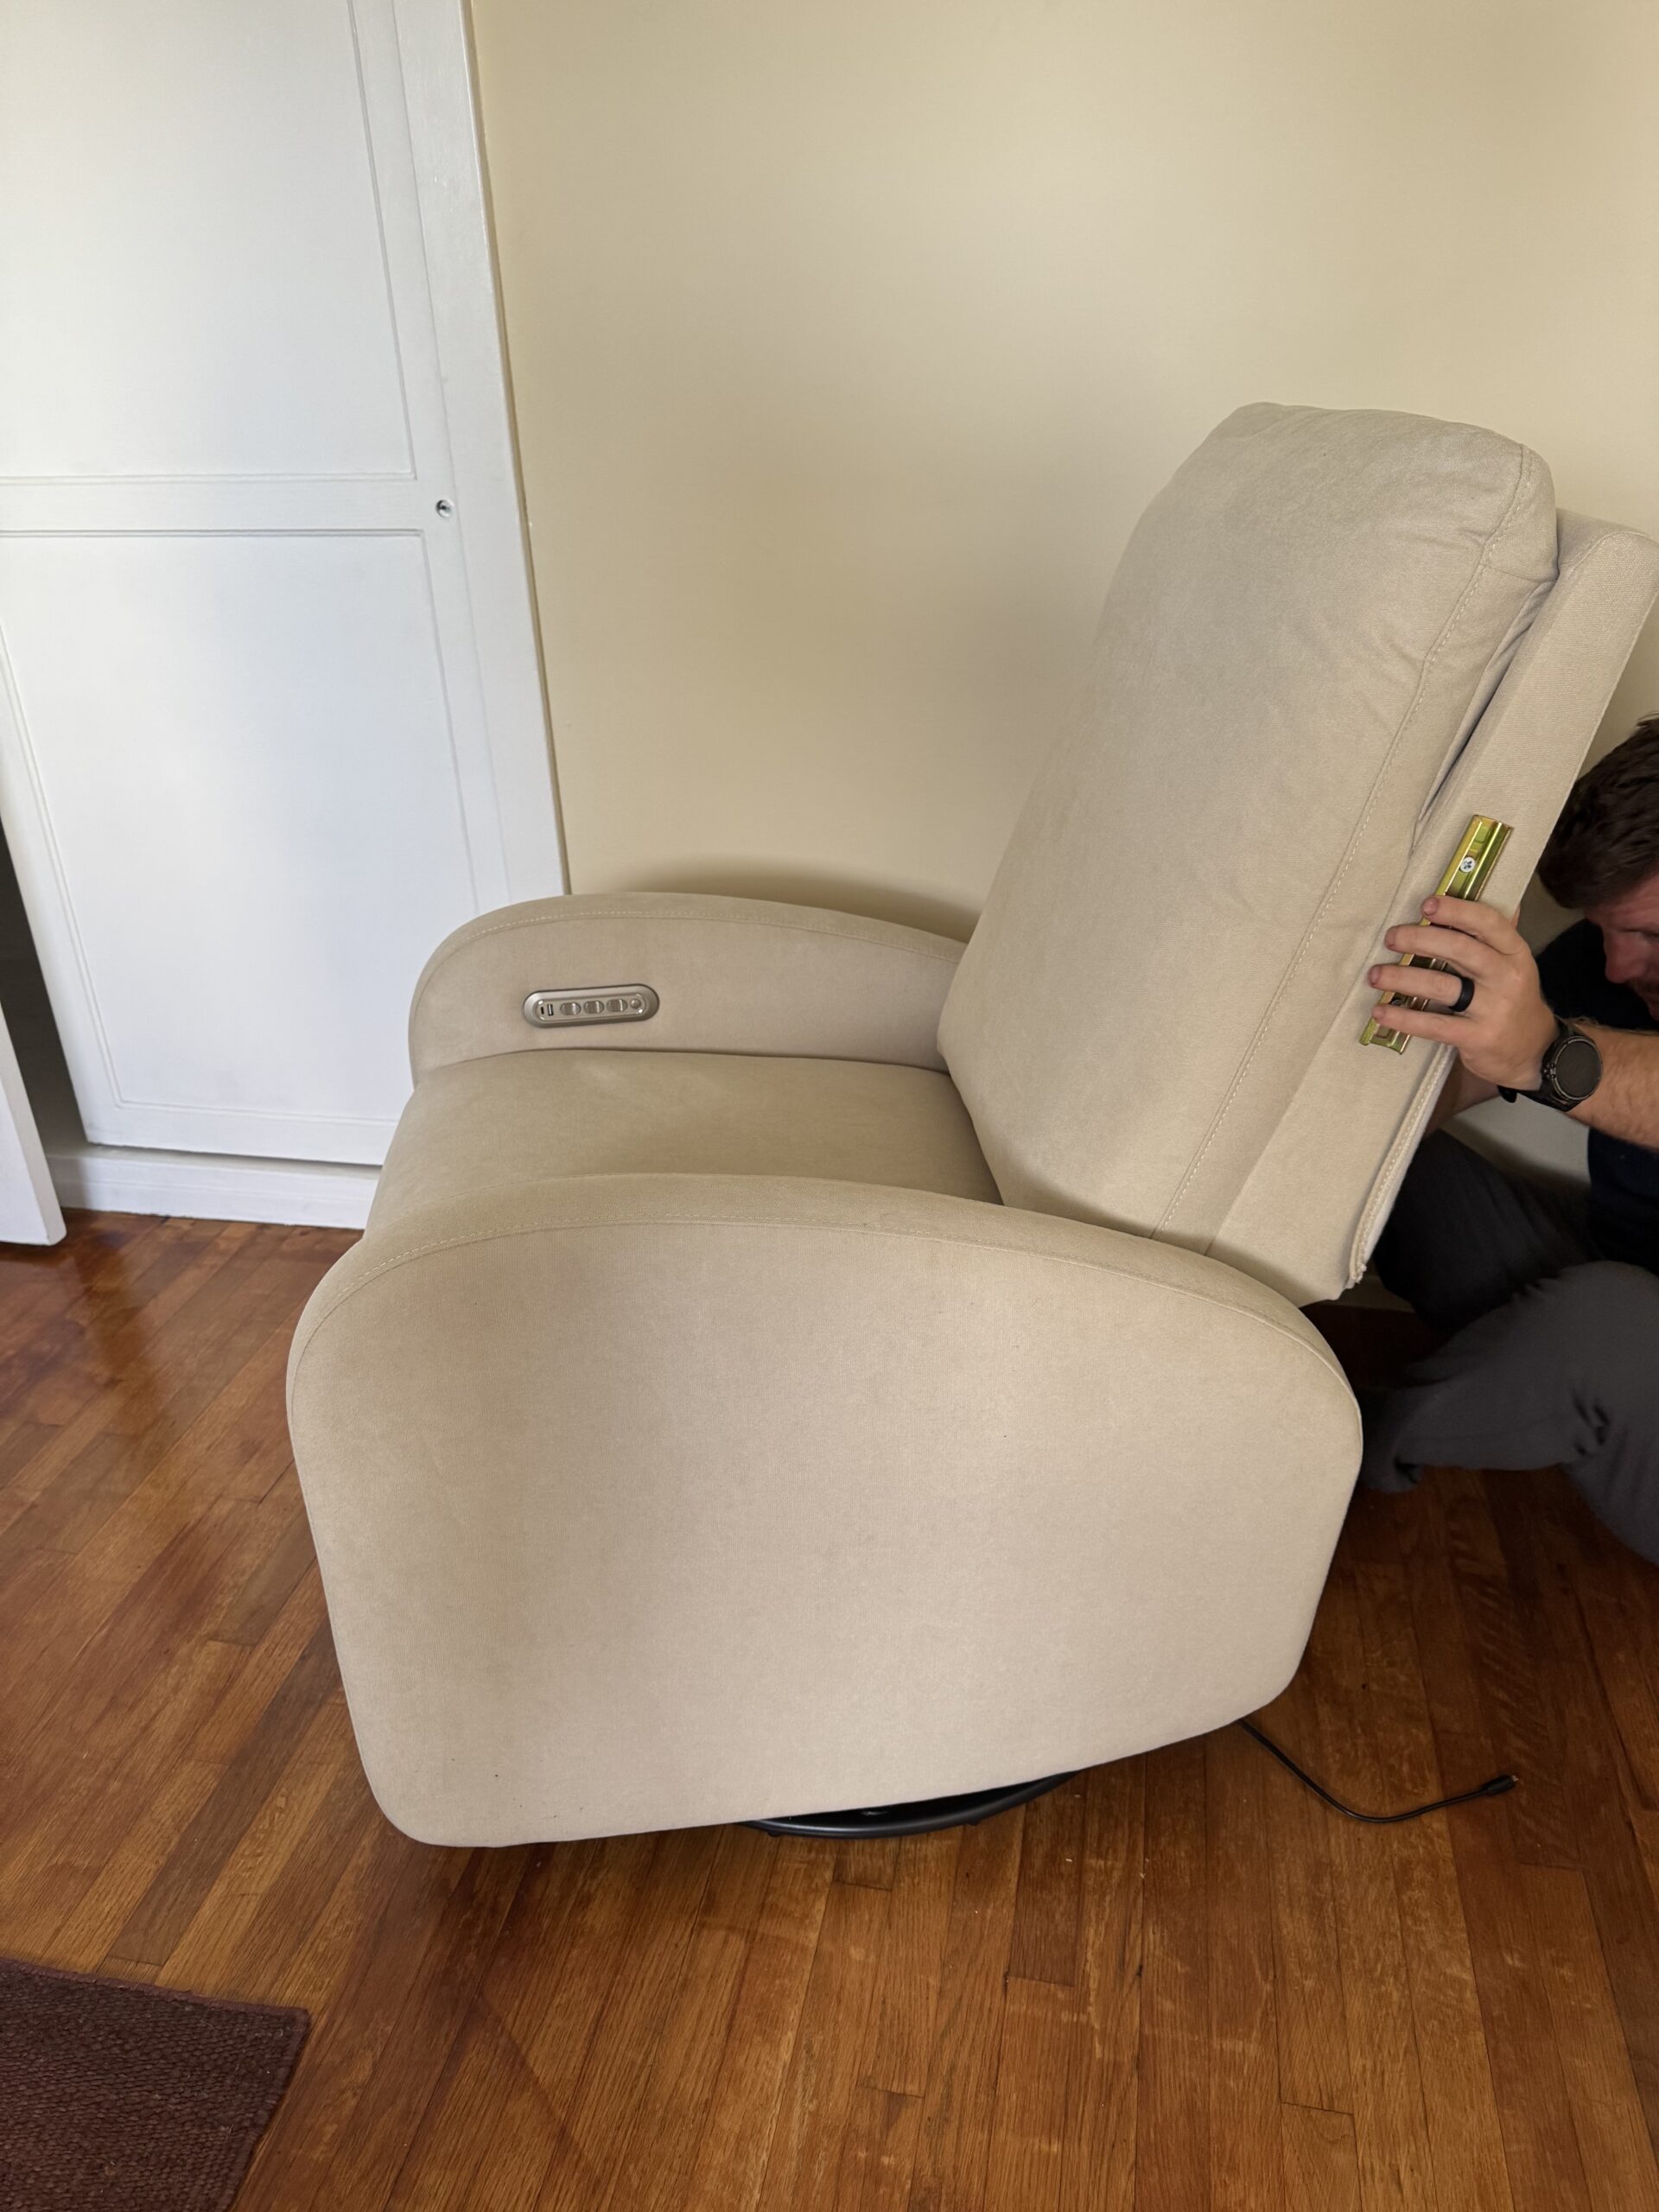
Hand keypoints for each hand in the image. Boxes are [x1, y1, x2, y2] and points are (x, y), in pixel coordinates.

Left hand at [1366, 896, 1557, 1088]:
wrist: (1534, 1050)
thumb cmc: (1512, 998)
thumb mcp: (1513, 963)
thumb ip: (1493, 934)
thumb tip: (1478, 887)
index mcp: (1515, 953)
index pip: (1488, 923)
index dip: (1457, 911)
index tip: (1426, 904)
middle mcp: (1507, 977)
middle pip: (1460, 950)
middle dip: (1420, 940)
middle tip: (1391, 938)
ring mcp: (1493, 1009)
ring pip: (1441, 986)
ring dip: (1402, 978)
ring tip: (1375, 975)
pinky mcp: (1477, 1037)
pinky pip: (1434, 1024)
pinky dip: (1404, 1018)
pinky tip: (1381, 1011)